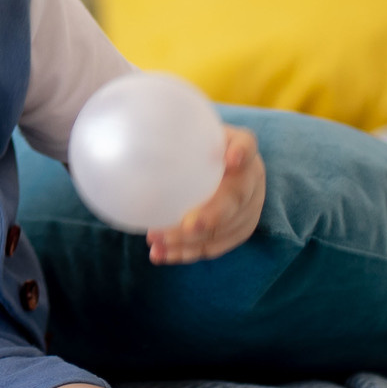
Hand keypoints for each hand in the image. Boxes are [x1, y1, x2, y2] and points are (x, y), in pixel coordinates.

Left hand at [145, 126, 262, 264]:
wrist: (215, 160)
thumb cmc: (194, 144)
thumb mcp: (186, 132)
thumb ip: (169, 138)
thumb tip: (135, 167)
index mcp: (242, 147)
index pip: (245, 147)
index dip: (240, 154)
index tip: (230, 160)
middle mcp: (251, 178)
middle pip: (235, 199)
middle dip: (211, 216)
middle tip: (184, 225)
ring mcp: (248, 208)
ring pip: (224, 229)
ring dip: (191, 240)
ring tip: (157, 240)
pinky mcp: (237, 230)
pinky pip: (214, 246)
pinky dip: (187, 253)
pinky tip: (161, 255)